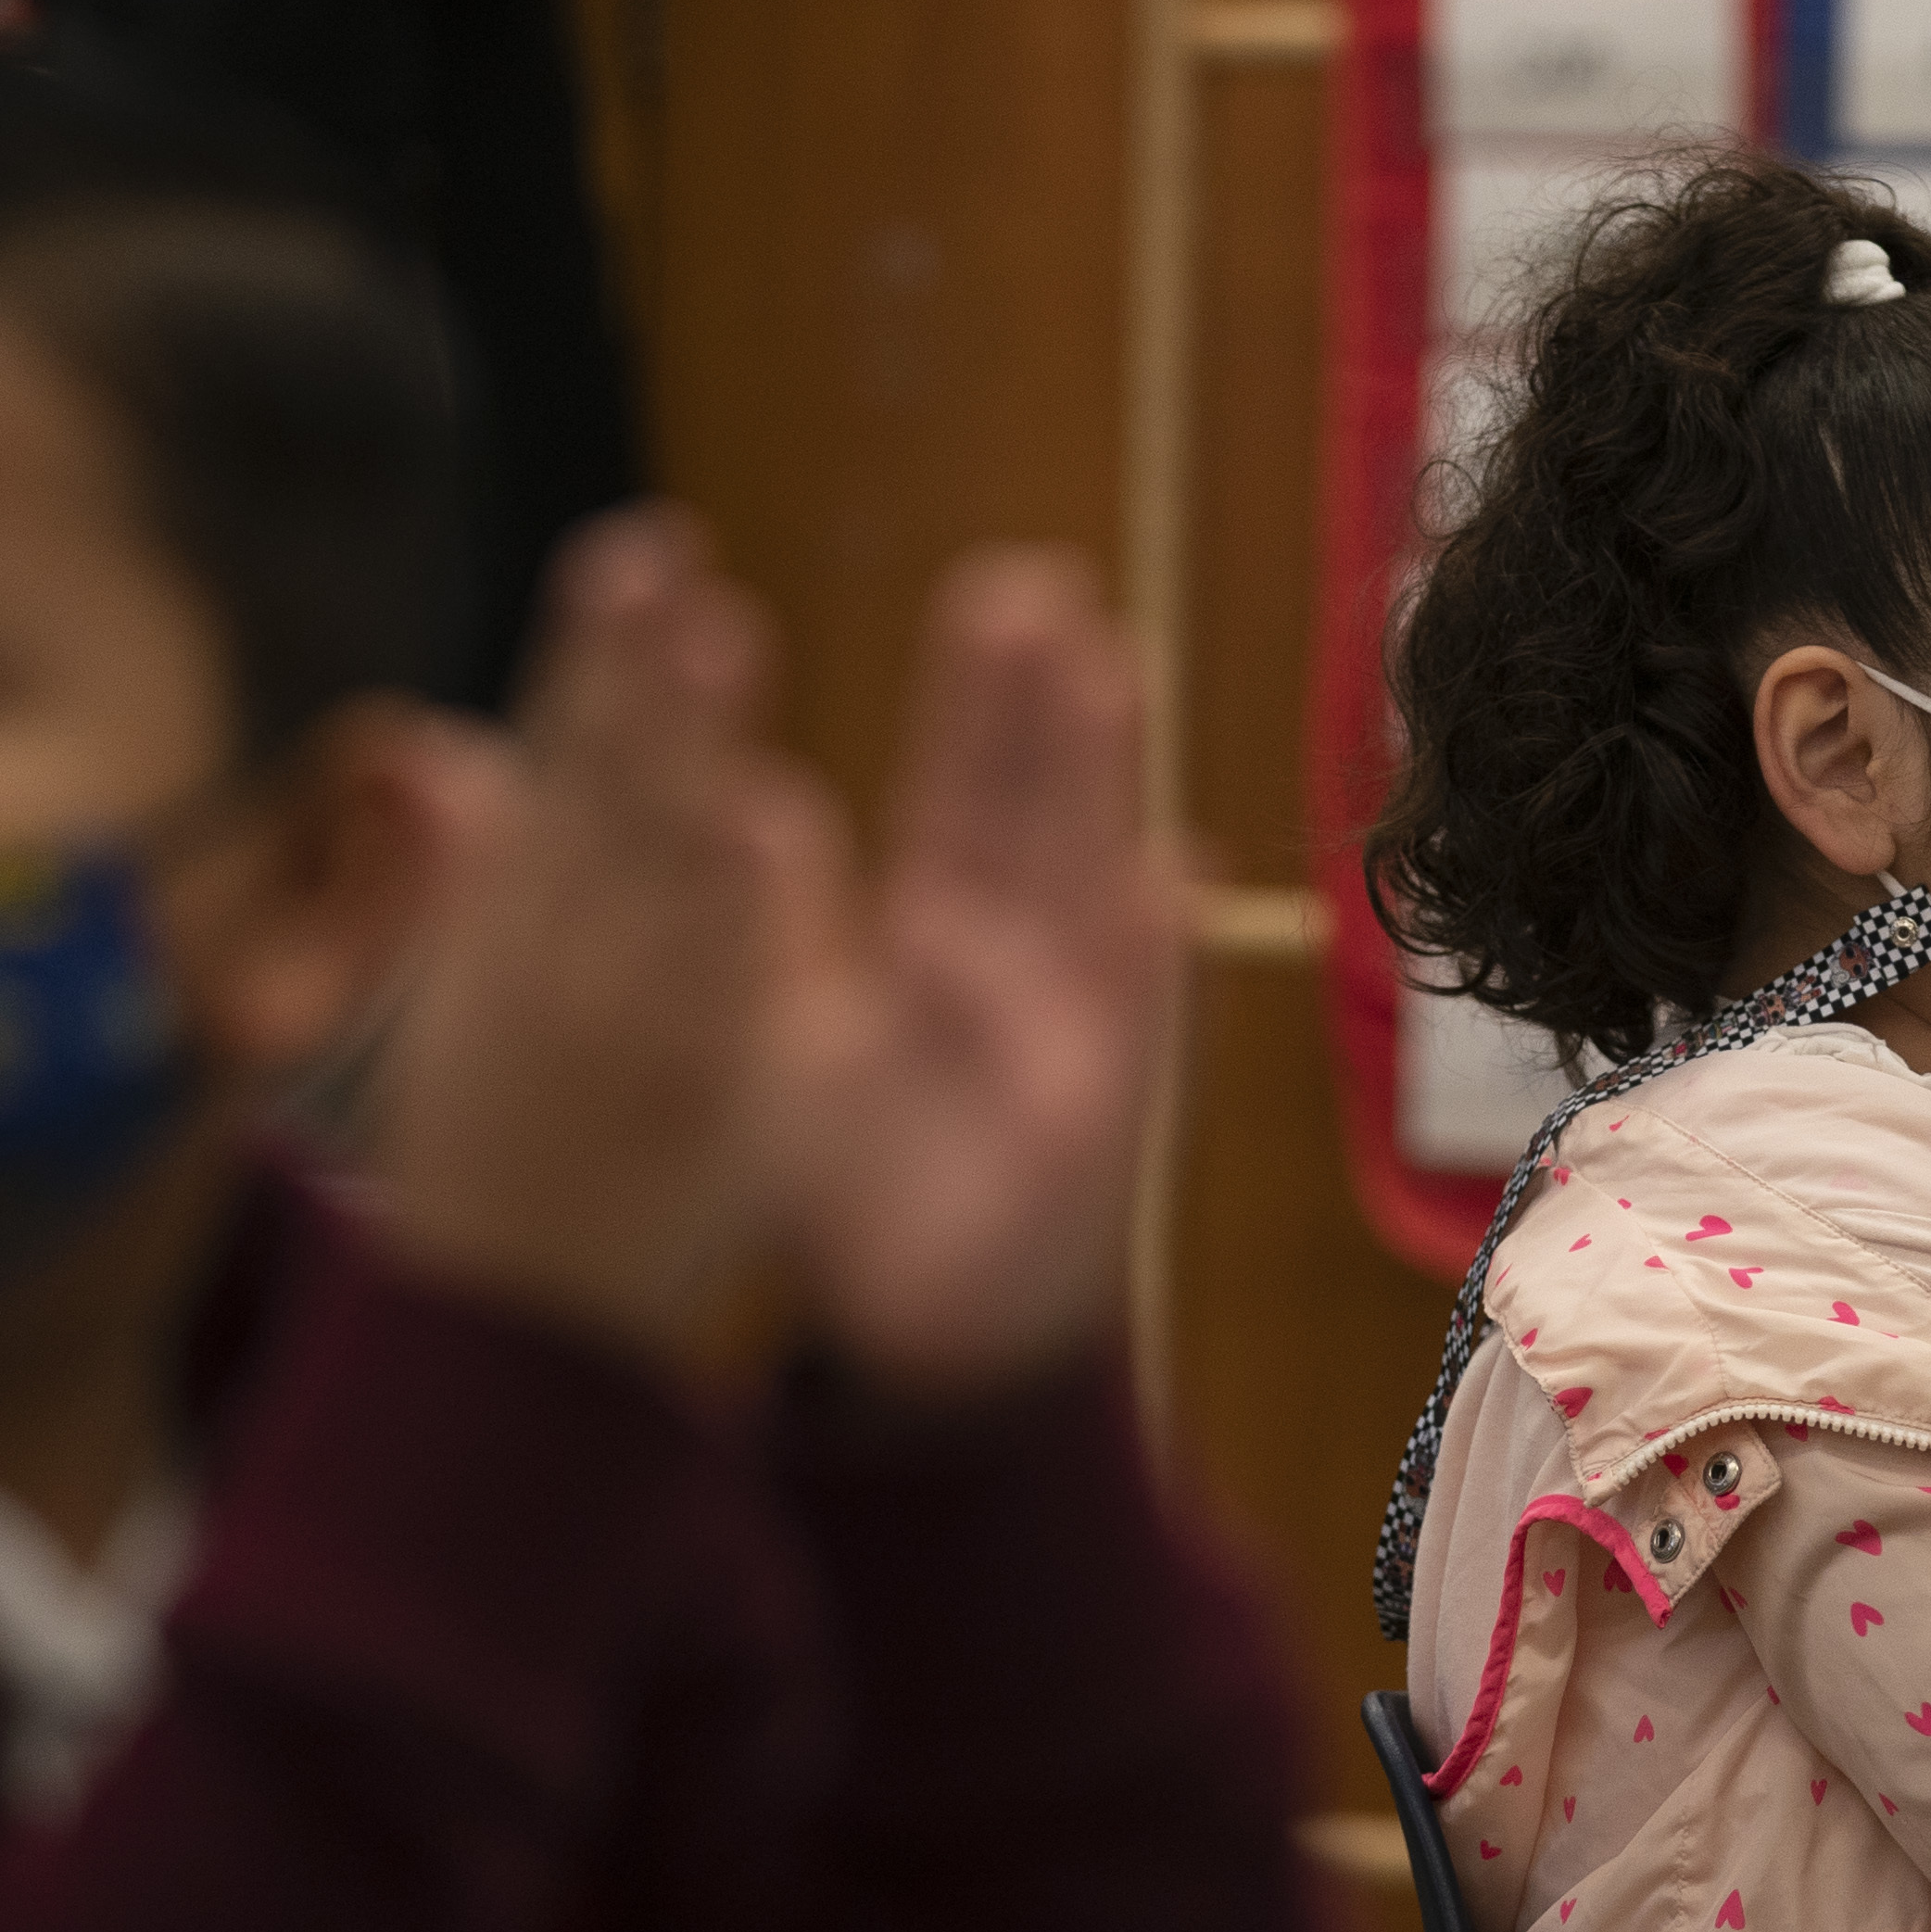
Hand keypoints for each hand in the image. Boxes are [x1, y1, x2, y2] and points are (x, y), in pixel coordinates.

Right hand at [364, 511, 821, 1359]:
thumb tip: (441, 750)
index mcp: (504, 925)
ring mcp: (605, 1019)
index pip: (554, 763)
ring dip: (679, 742)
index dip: (590, 655)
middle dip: (628, 668)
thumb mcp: (468, 999)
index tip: (636, 550)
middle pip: (591, 785)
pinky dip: (714, 898)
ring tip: (720, 630)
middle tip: (665, 558)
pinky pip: (694, 980)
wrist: (501, 1331)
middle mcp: (546, 956)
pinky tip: (749, 813)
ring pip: (641, 861)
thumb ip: (479, 871)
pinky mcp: (665, 1089)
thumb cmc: (498, 1154)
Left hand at [749, 550, 1177, 1399]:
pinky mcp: (1107, 1111)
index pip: (971, 798)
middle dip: (1052, 704)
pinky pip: (1133, 1019)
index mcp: (947, 942)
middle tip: (1052, 589)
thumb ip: (788, 938)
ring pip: (1096, 882)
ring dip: (1102, 785)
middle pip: (1046, 812)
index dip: (985, 705)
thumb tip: (757, 809)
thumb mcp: (802, 1051)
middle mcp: (1027, 968)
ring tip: (1105, 671)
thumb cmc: (864, 1197)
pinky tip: (1173, 869)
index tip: (998, 601)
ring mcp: (1079, 1030)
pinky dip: (1151, 949)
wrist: (939, 1342)